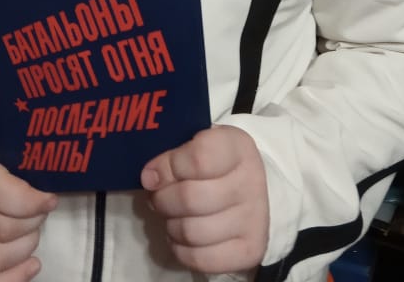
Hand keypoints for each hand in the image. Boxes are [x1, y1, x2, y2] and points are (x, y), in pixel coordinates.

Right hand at [0, 142, 56, 280]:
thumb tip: (61, 166)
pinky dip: (9, 279)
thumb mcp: (11, 150)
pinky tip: (31, 266)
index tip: (51, 200)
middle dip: (31, 224)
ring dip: (23, 250)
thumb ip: (30, 156)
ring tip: (34, 235)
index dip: (28, 201)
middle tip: (42, 214)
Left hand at [141, 125, 268, 273]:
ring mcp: (254, 218)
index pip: (198, 159)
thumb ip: (173, 156)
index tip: (151, 174)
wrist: (249, 187)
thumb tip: (150, 179)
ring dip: (170, 225)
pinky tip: (182, 235)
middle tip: (159, 196)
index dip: (167, 168)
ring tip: (172, 215)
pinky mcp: (250, 249)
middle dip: (162, 200)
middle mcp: (251, 181)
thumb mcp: (196, 144)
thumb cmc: (214, 161)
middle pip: (190, 199)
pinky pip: (200, 259)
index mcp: (237, 146)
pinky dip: (181, 250)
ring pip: (191, 232)